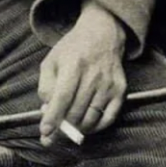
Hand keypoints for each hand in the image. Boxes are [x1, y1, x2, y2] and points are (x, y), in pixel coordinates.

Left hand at [38, 0, 127, 145]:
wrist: (102, 34)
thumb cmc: (73, 49)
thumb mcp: (51, 61)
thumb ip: (45, 86)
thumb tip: (47, 111)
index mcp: (73, 64)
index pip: (62, 96)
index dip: (53, 116)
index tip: (45, 132)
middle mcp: (93, 75)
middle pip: (76, 111)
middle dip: (62, 127)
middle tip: (54, 132)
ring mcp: (109, 84)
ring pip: (90, 118)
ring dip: (77, 128)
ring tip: (69, 125)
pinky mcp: (120, 91)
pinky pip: (108, 119)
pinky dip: (95, 127)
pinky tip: (86, 124)